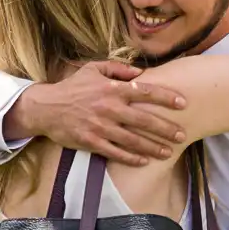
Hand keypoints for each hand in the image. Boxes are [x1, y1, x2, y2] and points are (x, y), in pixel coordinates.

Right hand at [8, 61, 186, 164]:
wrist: (45, 107)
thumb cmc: (73, 87)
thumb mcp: (93, 69)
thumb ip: (118, 69)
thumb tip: (140, 72)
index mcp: (112, 89)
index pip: (146, 92)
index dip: (166, 98)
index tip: (183, 103)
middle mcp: (109, 108)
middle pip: (144, 120)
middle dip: (166, 129)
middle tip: (182, 134)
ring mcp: (100, 127)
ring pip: (133, 140)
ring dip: (153, 147)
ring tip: (168, 151)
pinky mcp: (91, 142)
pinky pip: (115, 152)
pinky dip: (131, 158)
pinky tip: (144, 161)